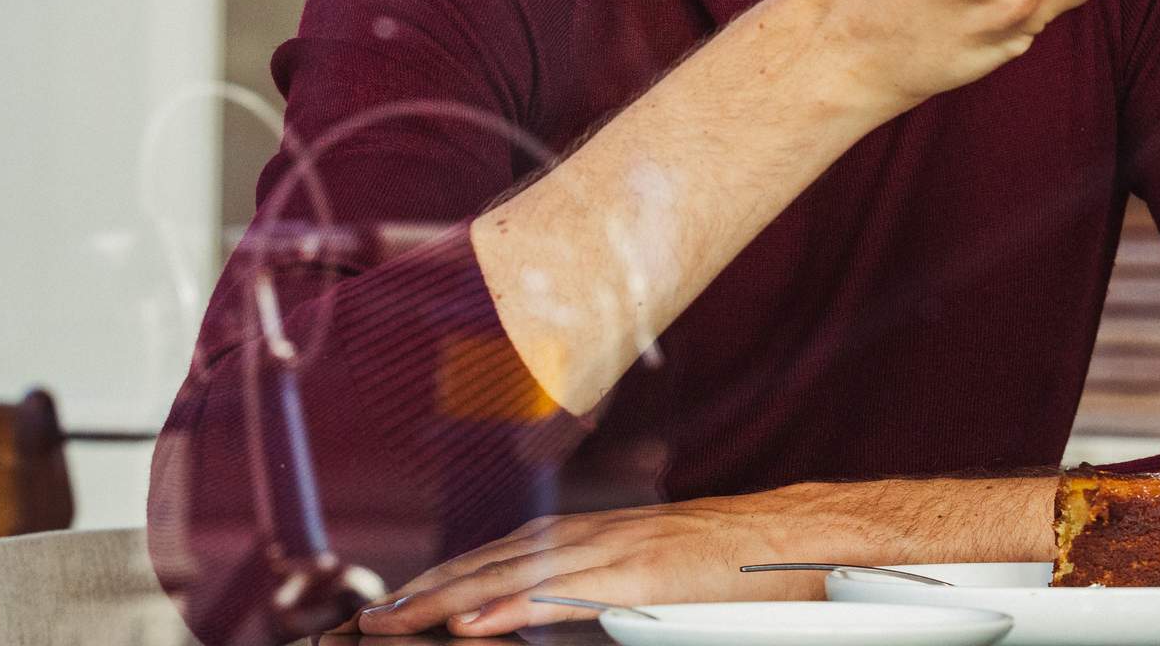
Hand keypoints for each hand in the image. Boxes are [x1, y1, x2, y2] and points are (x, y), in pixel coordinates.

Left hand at [346, 485, 842, 635]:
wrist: (797, 538)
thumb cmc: (730, 568)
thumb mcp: (649, 579)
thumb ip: (596, 594)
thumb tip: (540, 623)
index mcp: (588, 538)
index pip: (494, 559)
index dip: (438, 583)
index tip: (387, 613)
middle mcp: (590, 535)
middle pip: (487, 562)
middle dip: (422, 594)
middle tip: (363, 625)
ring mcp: (614, 548)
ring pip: (511, 572)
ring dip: (445, 597)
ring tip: (393, 623)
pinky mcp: (640, 571)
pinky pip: (563, 591)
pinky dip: (512, 605)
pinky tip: (471, 625)